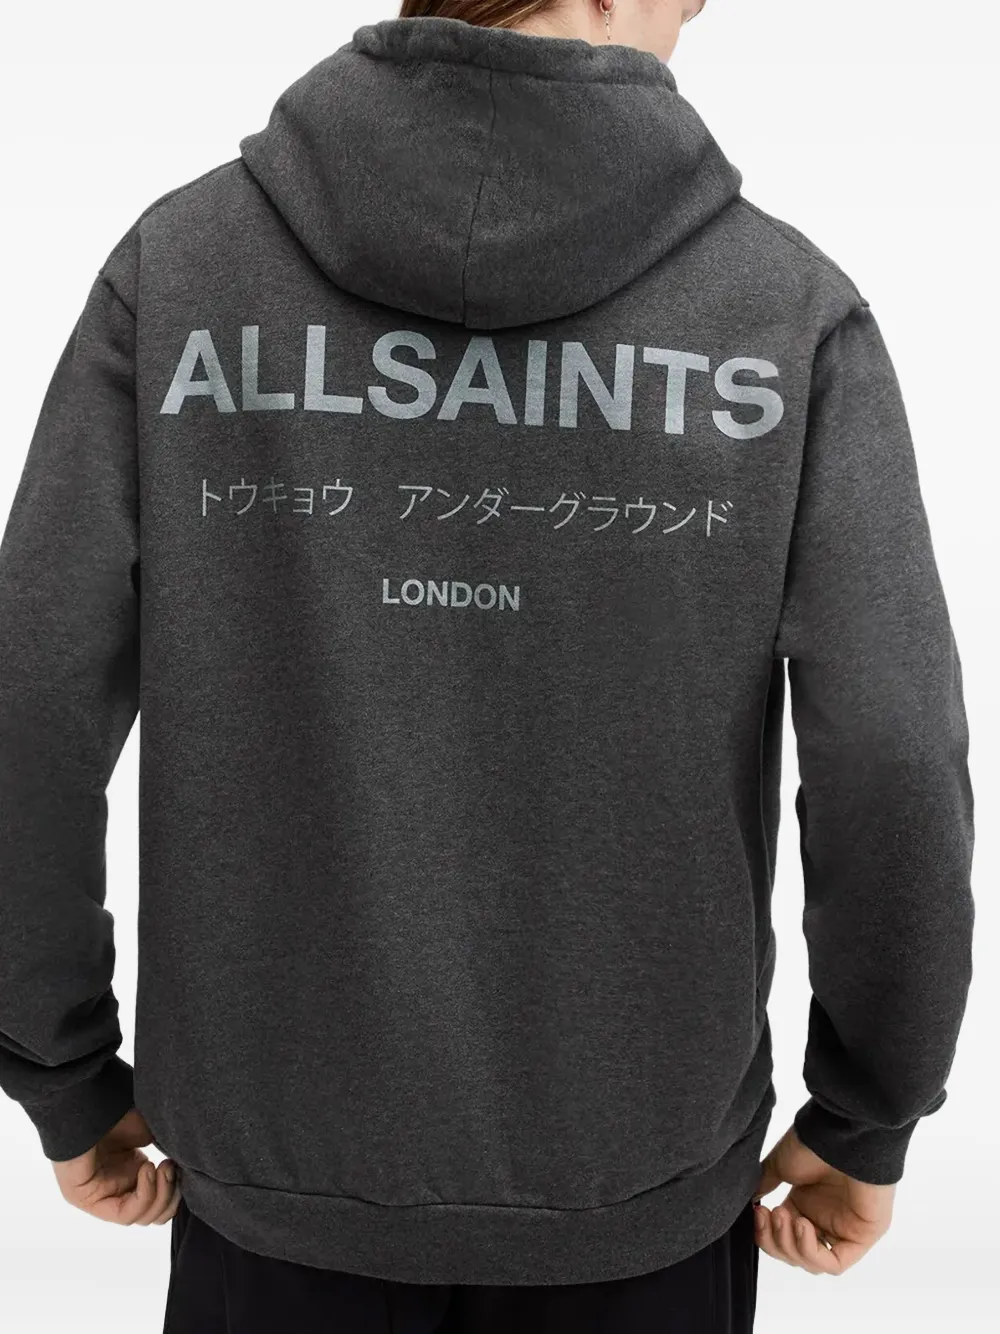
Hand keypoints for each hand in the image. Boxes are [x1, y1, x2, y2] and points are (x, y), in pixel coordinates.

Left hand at [51, 1107, 180, 1225]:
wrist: (94, 1102)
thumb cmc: (121, 1112)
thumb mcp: (154, 1136)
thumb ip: (170, 1156)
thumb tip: (191, 1173)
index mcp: (133, 1175)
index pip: (161, 1203)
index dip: (177, 1192)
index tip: (185, 1169)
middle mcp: (118, 1189)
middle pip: (154, 1215)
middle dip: (171, 1196)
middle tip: (173, 1168)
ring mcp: (102, 1197)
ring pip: (141, 1218)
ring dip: (161, 1195)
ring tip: (163, 1167)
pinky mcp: (87, 1200)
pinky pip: (124, 1214)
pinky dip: (144, 1195)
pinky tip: (147, 1169)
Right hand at [754, 1125, 894, 1274]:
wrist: (840, 1134)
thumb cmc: (813, 1143)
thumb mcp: (780, 1166)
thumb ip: (764, 1186)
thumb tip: (748, 1203)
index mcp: (806, 1204)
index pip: (782, 1237)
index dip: (765, 1233)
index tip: (756, 1213)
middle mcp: (825, 1218)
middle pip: (795, 1254)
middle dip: (776, 1241)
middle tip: (770, 1215)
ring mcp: (845, 1229)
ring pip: (813, 1262)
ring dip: (791, 1245)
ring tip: (785, 1216)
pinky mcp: (862, 1236)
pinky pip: (835, 1263)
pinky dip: (812, 1253)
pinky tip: (802, 1227)